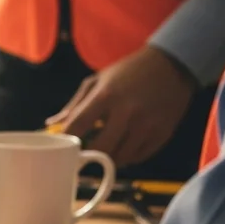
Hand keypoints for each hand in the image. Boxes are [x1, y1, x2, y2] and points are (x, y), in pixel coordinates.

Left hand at [46, 45, 197, 165]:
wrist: (173, 65)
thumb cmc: (129, 72)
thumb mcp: (99, 80)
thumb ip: (75, 104)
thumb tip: (51, 124)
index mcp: (106, 96)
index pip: (78, 125)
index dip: (66, 139)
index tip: (62, 145)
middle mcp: (127, 112)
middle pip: (99, 148)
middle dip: (88, 155)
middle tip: (83, 156)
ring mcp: (146, 125)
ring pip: (120, 158)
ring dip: (108, 158)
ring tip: (104, 151)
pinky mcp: (162, 134)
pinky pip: (138, 158)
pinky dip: (127, 157)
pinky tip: (123, 148)